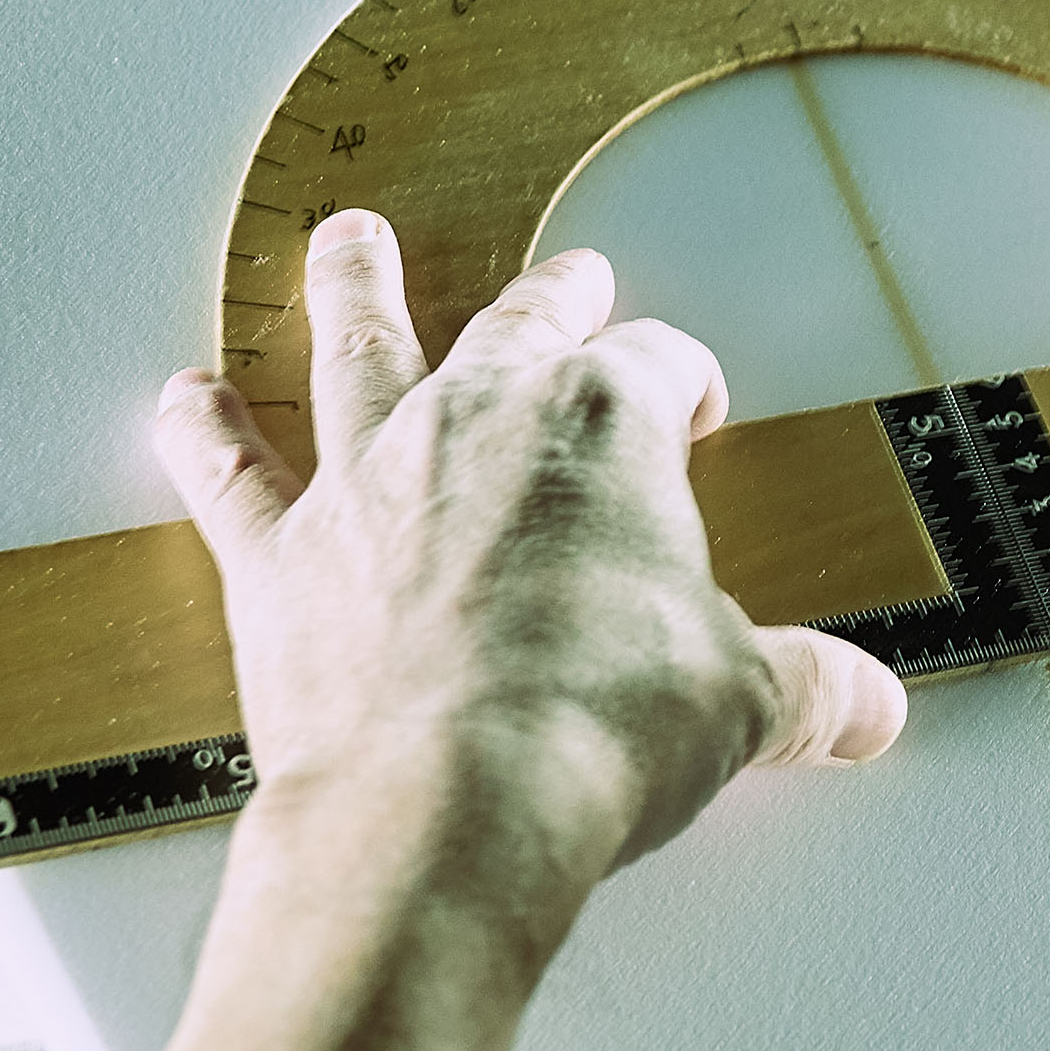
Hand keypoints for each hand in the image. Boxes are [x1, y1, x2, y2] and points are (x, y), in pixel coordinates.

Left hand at [153, 213, 905, 972]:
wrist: (449, 807)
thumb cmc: (596, 732)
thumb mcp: (742, 704)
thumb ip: (806, 689)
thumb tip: (867, 707)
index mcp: (605, 422)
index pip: (659, 365)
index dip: (686, 383)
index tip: (696, 413)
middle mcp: (479, 418)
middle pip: (519, 323)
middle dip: (553, 299)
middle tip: (568, 279)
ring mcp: (369, 477)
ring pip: (356, 347)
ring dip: (352, 288)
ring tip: (345, 243)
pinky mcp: (279, 557)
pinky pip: (228, 475)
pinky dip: (200, 437)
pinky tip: (181, 402)